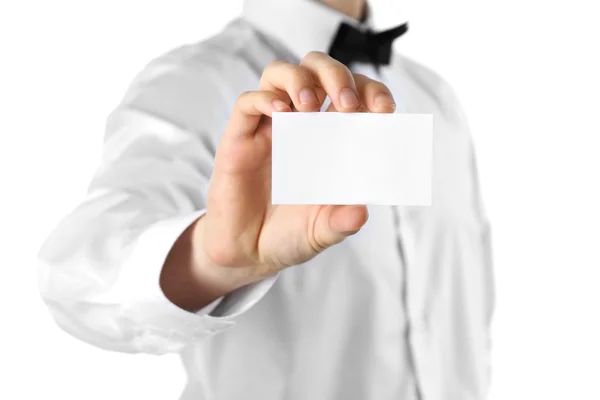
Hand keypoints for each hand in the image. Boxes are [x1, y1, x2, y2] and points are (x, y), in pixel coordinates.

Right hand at [161, 52, 396, 310]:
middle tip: (345, 103)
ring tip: (308, 105)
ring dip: (299, 79)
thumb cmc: (289, 235)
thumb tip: (361, 211)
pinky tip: (280, 112)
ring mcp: (270, 128)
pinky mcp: (240, 138)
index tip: (383, 109)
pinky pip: (248, 102)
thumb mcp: (322, 232)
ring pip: (280, 73)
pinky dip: (264, 99)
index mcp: (330, 138)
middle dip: (337, 76)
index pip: (354, 95)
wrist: (247, 253)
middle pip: (318, 70)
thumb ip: (341, 222)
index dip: (371, 91)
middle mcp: (301, 125)